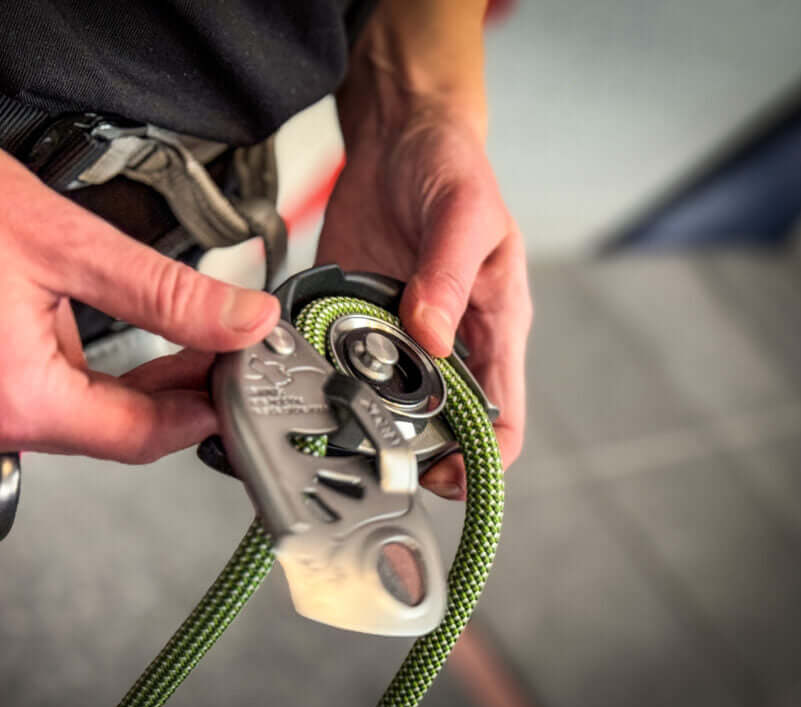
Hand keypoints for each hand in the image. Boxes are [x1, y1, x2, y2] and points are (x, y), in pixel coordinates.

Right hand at [0, 36, 278, 461]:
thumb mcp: (69, 242)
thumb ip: (169, 296)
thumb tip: (241, 321)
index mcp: (7, 397)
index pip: (138, 436)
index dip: (199, 412)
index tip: (232, 385)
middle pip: (97, 429)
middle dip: (157, 390)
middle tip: (202, 347)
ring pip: (53, 414)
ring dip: (100, 377)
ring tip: (119, 319)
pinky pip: (6, 399)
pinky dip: (45, 371)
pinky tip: (52, 323)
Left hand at [317, 11, 530, 495]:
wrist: (398, 136)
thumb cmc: (452, 170)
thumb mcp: (463, 215)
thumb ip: (448, 275)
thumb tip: (434, 337)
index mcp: (493, 330)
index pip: (503, 423)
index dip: (479, 462)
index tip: (441, 475)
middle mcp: (447, 347)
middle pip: (438, 430)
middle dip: (408, 452)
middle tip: (366, 455)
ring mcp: (396, 340)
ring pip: (382, 409)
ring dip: (357, 423)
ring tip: (323, 426)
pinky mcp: (352, 323)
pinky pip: (338, 369)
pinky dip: (321, 383)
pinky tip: (297, 386)